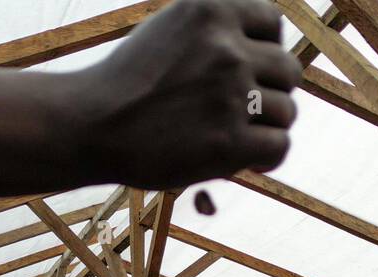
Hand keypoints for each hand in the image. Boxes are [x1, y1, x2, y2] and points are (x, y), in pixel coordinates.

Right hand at [72, 0, 302, 189]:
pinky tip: (243, 160)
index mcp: (211, 9)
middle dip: (270, 92)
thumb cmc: (128, 82)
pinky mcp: (228, 142)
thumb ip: (216, 31)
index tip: (245, 71)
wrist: (90, 125)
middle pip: (288, 71)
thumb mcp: (171, 30)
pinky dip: (264, 158)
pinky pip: (279, 147)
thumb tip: (269, 50)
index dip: (265, 50)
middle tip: (240, 111)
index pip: (273, 24)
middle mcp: (225, 47)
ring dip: (264, 128)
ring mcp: (229, 94)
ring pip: (286, 112)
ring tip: (231, 135)